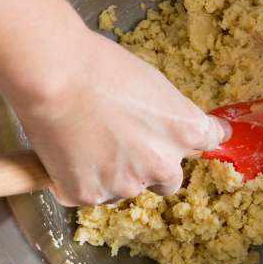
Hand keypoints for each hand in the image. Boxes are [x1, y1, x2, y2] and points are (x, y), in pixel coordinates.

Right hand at [0, 24, 229, 206]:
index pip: (209, 141)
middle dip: (151, 167)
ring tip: (85, 140)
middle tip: (123, 143)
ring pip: (124, 189)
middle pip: (168, 180)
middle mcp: (161, 166)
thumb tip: (163, 126)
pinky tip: (66, 151)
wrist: (53, 79)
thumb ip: (166, 113)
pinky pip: (88, 193)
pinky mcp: (88, 196)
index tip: (192, 139)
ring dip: (112, 173)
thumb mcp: (151, 83)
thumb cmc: (99, 68)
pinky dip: (79, 179)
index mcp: (185, 131)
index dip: (193, 140)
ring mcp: (124, 186)